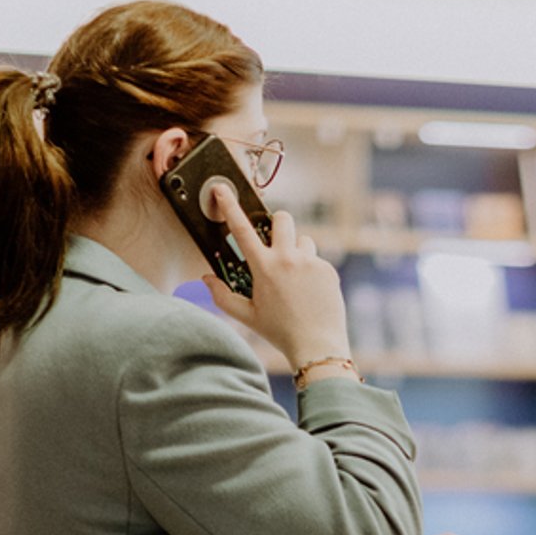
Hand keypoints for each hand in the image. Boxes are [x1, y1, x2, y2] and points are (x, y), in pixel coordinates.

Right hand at [201, 181, 350, 368]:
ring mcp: (311, 262)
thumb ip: (222, 296)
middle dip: (277, 224)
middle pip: (282, 219)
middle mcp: (288, 259)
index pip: (242, 230)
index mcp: (265, 268)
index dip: (230, 206)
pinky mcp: (328, 269)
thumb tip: (207, 278)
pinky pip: (316, 259)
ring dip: (296, 250)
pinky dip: (310, 269)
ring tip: (294, 276)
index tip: (222, 189)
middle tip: (275, 241)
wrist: (317, 345)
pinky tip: (309, 291)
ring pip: (302, 240)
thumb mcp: (247, 316)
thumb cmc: (279, 332)